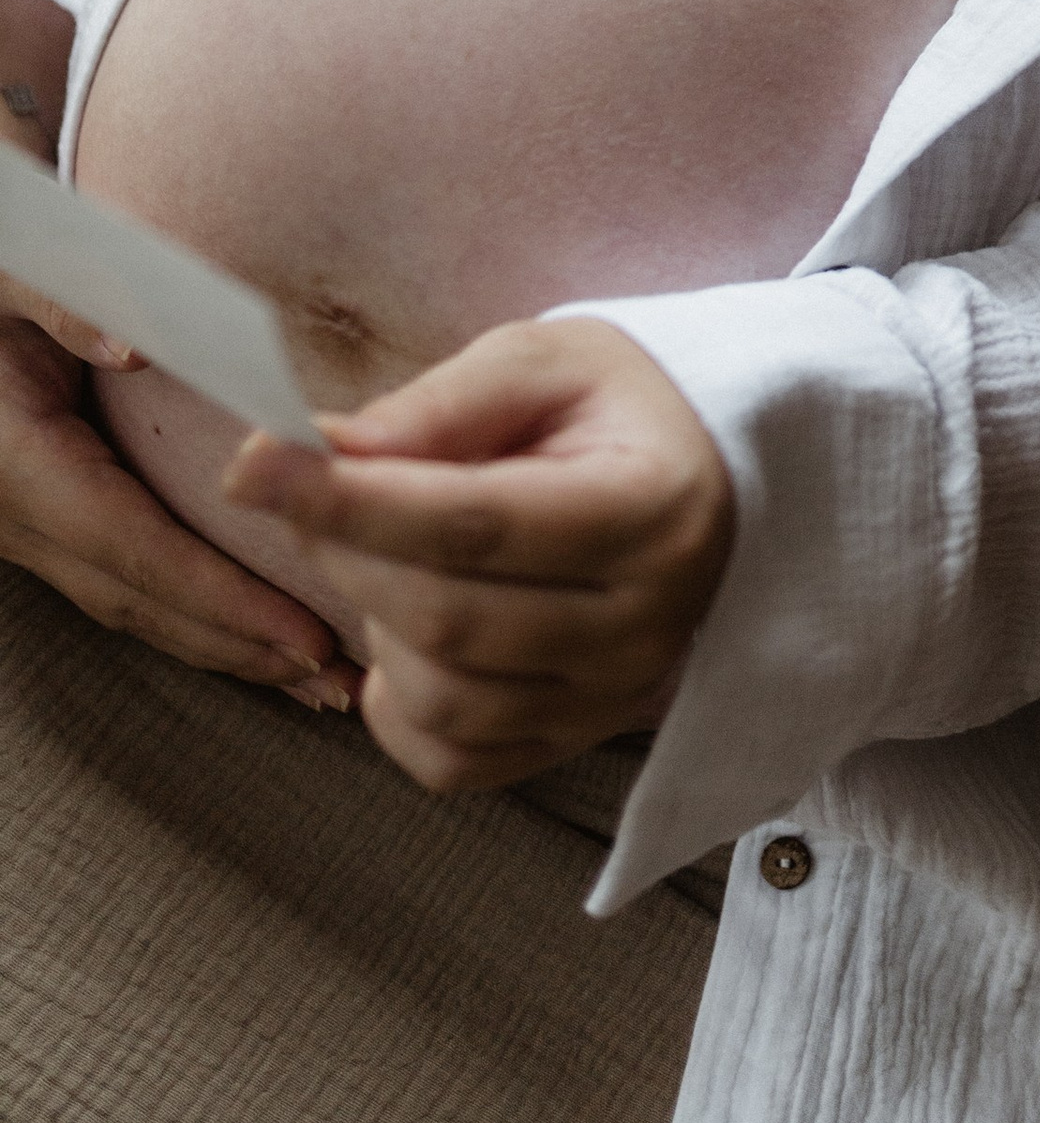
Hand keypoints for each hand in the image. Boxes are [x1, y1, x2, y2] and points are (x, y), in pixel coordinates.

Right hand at [0, 309, 356, 702]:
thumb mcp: (17, 267)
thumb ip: (64, 299)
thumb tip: (135, 345)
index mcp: (21, 462)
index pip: (134, 547)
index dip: (220, 599)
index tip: (303, 634)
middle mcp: (20, 514)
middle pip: (139, 600)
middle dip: (240, 646)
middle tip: (340, 681)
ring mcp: (28, 528)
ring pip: (131, 606)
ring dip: (224, 647)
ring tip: (318, 681)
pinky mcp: (47, 522)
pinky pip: (125, 584)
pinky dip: (193, 618)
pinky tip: (255, 639)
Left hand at [226, 316, 734, 792]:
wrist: (700, 474)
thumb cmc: (615, 407)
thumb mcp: (542, 362)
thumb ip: (439, 404)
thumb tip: (325, 452)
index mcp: (651, 509)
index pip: (475, 521)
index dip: (352, 499)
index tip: (257, 460)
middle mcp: (647, 622)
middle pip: (447, 616)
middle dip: (344, 548)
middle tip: (304, 486)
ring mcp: (616, 696)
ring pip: (442, 699)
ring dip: (370, 622)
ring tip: (379, 548)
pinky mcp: (577, 740)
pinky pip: (452, 760)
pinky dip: (396, 706)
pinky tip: (400, 633)